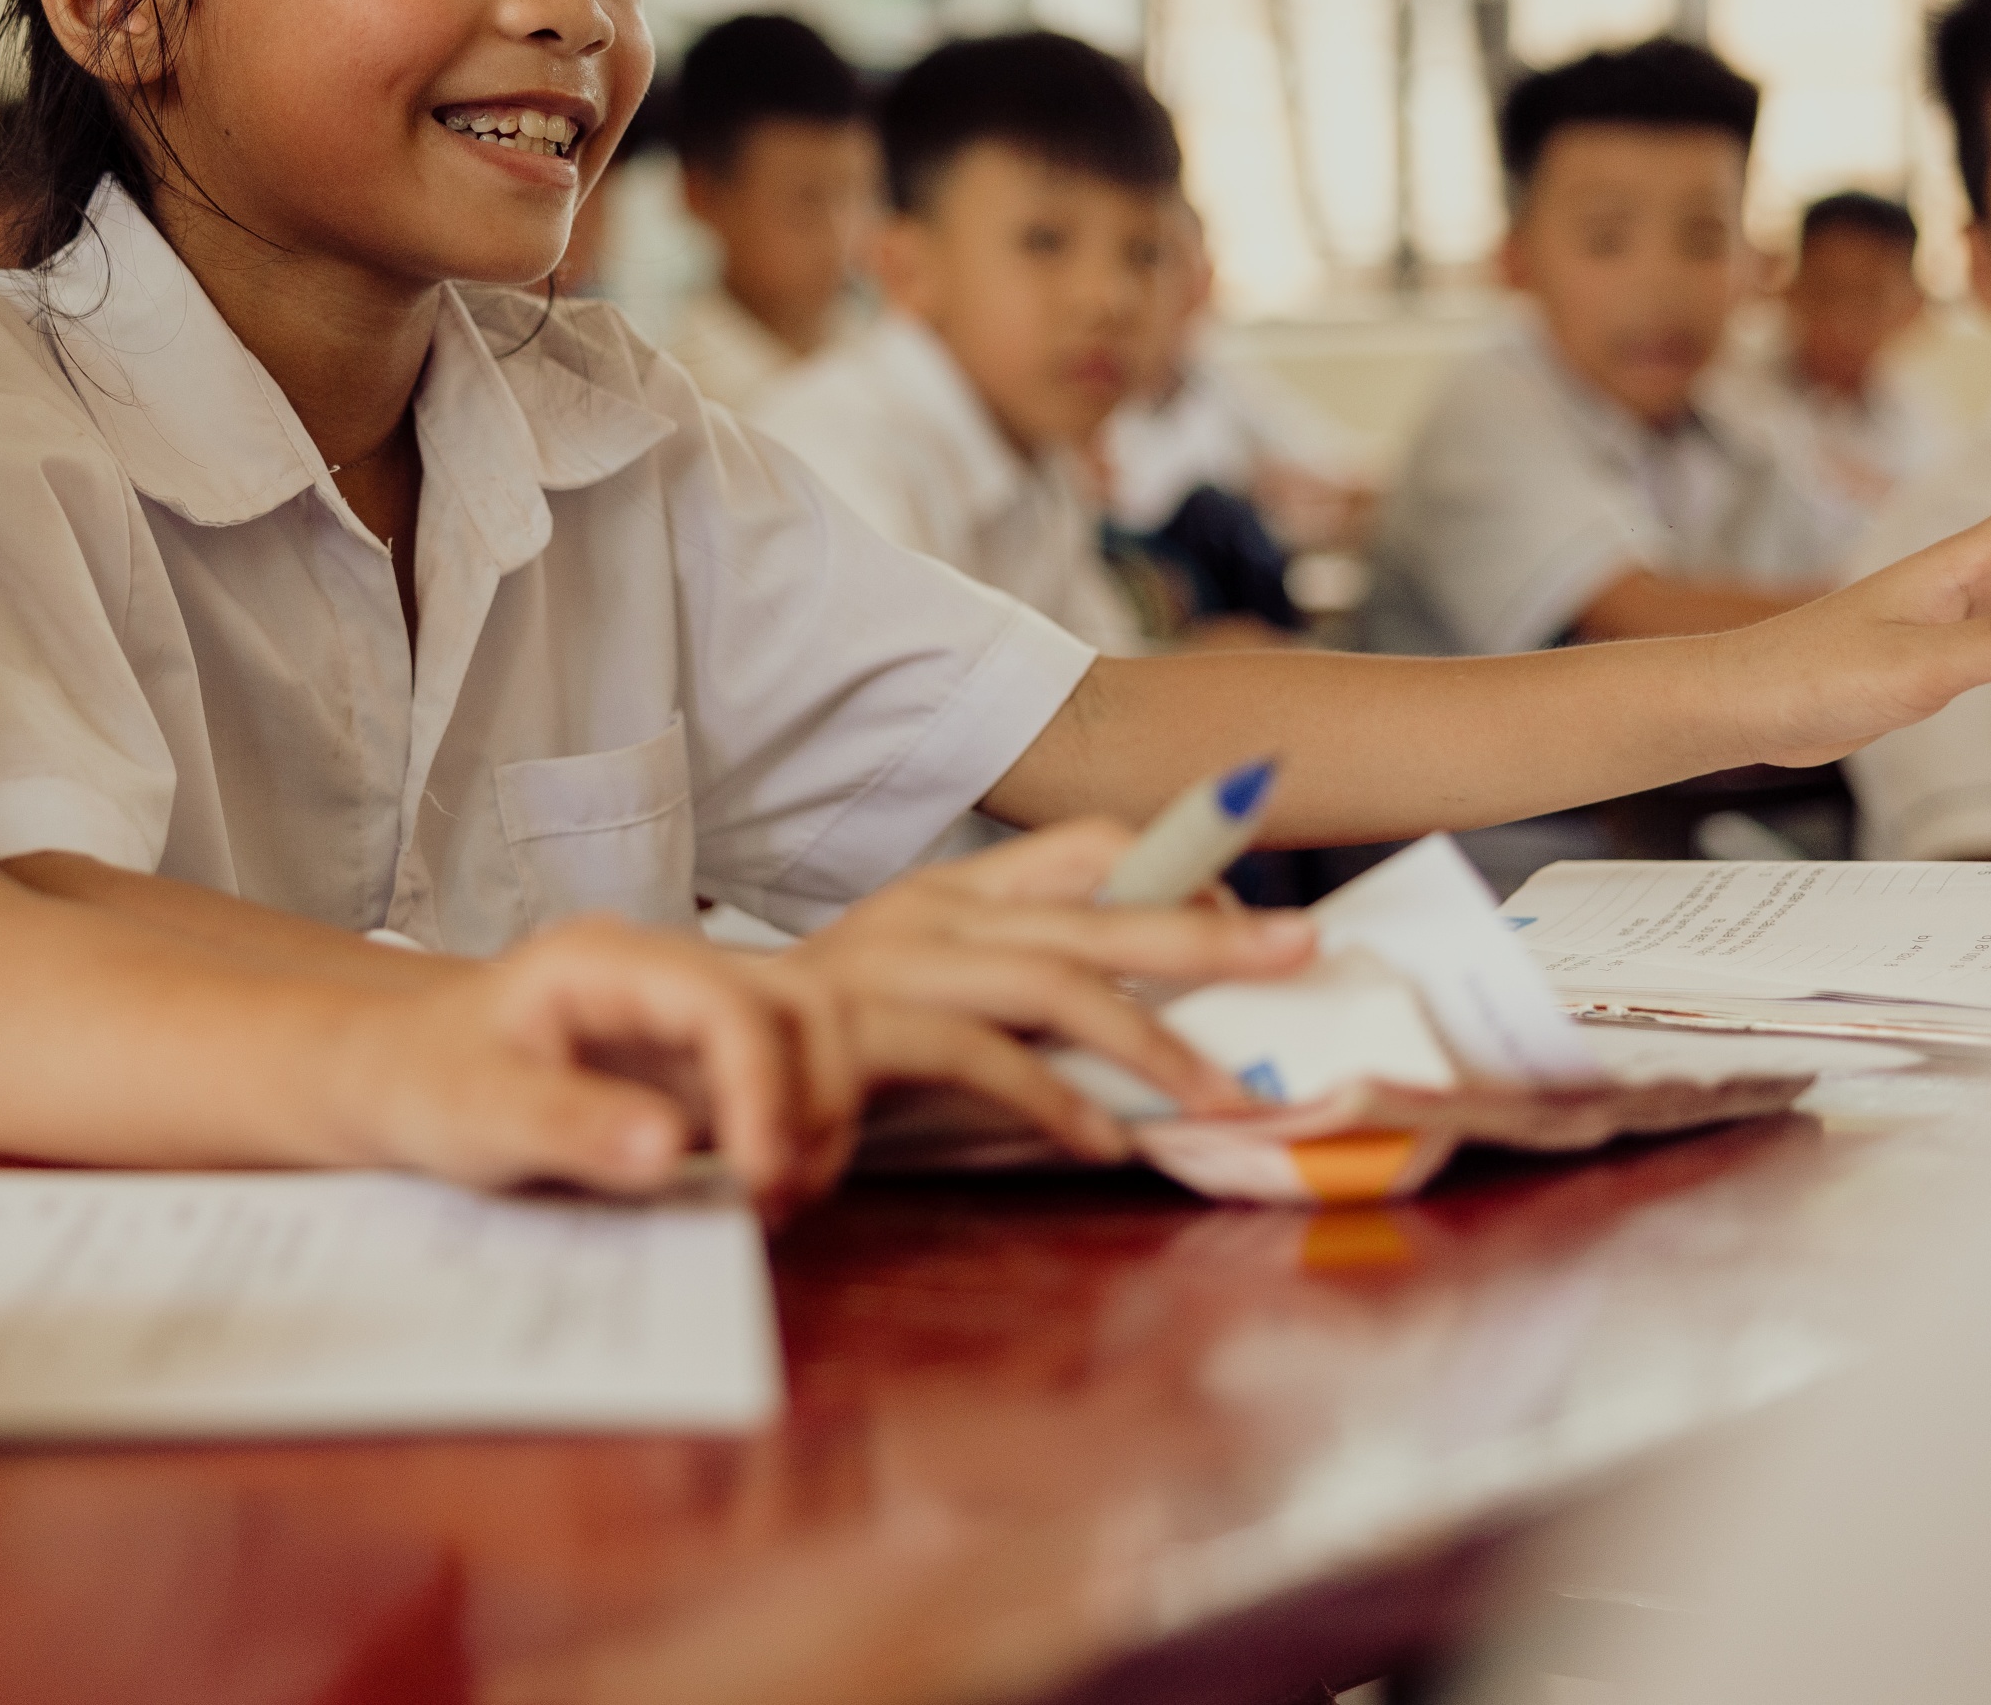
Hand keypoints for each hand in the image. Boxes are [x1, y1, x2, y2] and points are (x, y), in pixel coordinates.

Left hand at [330, 915, 864, 1216]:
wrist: (401, 1080)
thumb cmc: (424, 1082)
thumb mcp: (475, 1112)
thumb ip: (566, 1124)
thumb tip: (668, 1149)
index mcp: (606, 962)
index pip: (724, 1002)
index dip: (761, 1085)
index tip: (756, 1174)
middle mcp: (663, 977)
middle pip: (795, 1008)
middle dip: (810, 1101)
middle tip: (775, 1197)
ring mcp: (687, 1020)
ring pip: (808, 1043)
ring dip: (814, 1121)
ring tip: (771, 1204)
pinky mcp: (698, 1068)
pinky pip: (782, 1089)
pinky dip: (792, 1140)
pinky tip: (755, 1199)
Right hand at [792, 824, 1318, 1159]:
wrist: (686, 1055)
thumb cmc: (810, 1045)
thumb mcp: (918, 993)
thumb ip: (1011, 996)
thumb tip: (1132, 1021)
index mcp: (951, 892)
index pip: (1085, 847)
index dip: (1177, 863)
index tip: (1252, 904)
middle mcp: (931, 912)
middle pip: (1095, 907)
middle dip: (1207, 932)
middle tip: (1303, 949)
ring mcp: (897, 965)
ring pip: (1053, 979)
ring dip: (1151, 1037)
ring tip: (1223, 1090)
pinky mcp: (865, 1027)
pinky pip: (987, 1060)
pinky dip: (1058, 1104)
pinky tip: (1105, 1143)